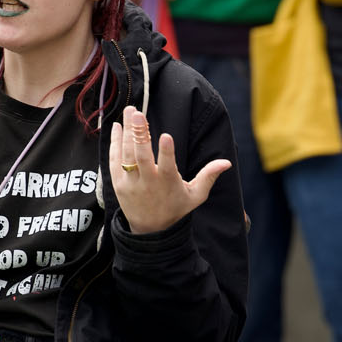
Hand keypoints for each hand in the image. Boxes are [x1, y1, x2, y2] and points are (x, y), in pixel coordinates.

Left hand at [109, 105, 230, 234]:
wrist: (150, 231)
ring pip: (126, 155)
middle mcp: (147, 183)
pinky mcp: (118, 184)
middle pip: (142, 157)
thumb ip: (209, 176)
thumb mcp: (196, 195)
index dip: (167, 151)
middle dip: (139, 134)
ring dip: (126, 132)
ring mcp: (130, 183)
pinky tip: (117, 126)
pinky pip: (114, 160)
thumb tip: (227, 162)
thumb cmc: (176, 208)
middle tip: (138, 114)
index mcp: (168, 184)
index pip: (167, 166)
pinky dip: (115, 143)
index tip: (166, 135)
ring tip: (130, 110)